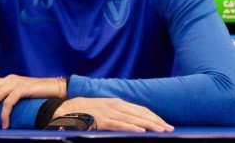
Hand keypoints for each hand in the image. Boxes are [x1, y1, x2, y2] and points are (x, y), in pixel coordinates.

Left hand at [0, 74, 63, 128]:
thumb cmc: (36, 94)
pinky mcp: (23, 89)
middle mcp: (8, 79)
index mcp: (5, 79)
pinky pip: (8, 102)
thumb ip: (6, 95)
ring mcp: (15, 83)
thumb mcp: (18, 93)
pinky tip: (4, 124)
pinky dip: (4, 115)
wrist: (55, 88)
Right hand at [53, 97, 173, 131]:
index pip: (141, 109)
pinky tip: (142, 131)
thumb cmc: (85, 110)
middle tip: (170, 128)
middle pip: (141, 113)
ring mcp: (109, 112)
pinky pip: (119, 124)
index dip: (154, 116)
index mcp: (117, 102)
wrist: (64, 108)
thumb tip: (132, 121)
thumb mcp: (104, 109)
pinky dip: (132, 128)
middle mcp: (116, 105)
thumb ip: (117, 113)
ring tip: (161, 130)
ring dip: (149, 125)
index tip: (165, 123)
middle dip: (156, 121)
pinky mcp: (102, 120)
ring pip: (133, 119)